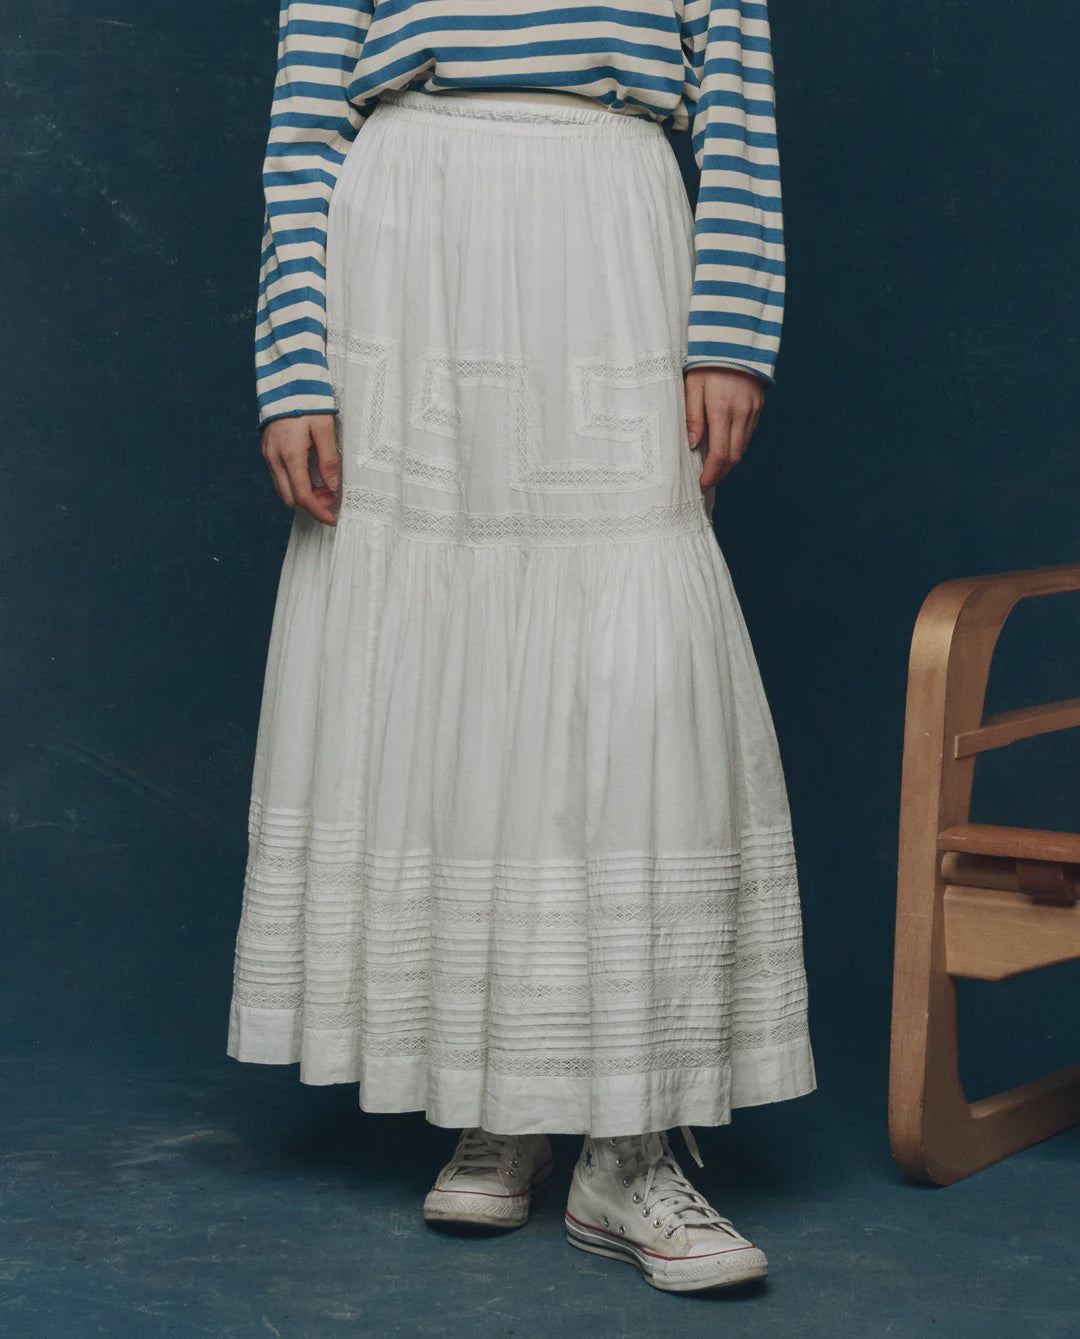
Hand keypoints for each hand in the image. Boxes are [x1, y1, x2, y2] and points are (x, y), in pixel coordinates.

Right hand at [261, 413, 339, 526]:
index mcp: (291, 455)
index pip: (303, 495)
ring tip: (323, 486)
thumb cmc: (308, 403)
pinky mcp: (267, 450)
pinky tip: (309, 476)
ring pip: (283, 489)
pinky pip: (279, 477)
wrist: (286, 382)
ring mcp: (268, 455)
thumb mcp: (325, 429)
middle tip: (330, 497)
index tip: (332, 519)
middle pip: (290, 498)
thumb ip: (328, 459)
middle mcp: (275, 458)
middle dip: (311, 504)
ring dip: (302, 494)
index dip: (318, 511)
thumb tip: (332, 486)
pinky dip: (294, 483)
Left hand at [684, 367, 764, 490]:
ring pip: (743, 446)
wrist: (736, 339)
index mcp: (722, 410)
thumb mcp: (692, 386)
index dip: (712, 473)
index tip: (702, 483)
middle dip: (721, 473)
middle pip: (734, 456)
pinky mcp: (758, 406)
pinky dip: (737, 445)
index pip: (719, 454)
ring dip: (729, 461)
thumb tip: (693, 445)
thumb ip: (693, 417)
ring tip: (715, 468)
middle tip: (707, 481)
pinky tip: (726, 448)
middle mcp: (741, 413)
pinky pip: (748, 434)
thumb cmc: (708, 361)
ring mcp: (753, 410)